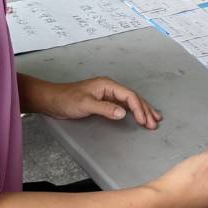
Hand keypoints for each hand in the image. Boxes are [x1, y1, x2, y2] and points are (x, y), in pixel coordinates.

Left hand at [36, 75, 160, 127]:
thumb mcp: (85, 104)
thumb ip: (105, 108)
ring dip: (142, 110)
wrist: (52, 100)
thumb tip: (123, 113)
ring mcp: (108, 94)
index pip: (129, 95)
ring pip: (130, 101)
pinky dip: (133, 112)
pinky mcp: (104, 101)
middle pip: (133, 97)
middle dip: (145, 109)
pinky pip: (123, 106)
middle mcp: (110, 88)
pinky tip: (139, 117)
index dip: (139, 108)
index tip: (144, 121)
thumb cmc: (66, 100)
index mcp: (107, 85)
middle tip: (155, 122)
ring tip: (154, 119)